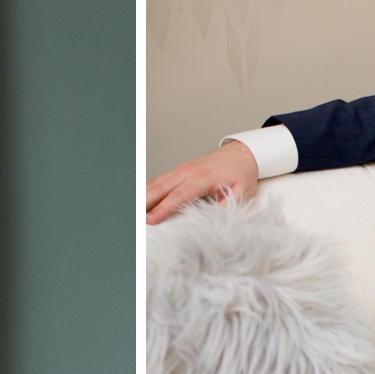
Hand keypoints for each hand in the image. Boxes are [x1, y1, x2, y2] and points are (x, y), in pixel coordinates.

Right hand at [144, 140, 258, 223]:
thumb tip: (214, 219)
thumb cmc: (241, 173)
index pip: (179, 195)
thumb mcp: (241, 192)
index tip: (151, 220)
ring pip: (157, 182)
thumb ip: (227, 206)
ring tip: (131, 210)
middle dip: (145, 202)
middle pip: (161, 187)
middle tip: (133, 217)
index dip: (163, 209)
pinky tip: (140, 198)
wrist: (242, 153)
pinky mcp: (180, 170)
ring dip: (143, 195)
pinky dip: (148, 189)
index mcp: (203, 177)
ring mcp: (182, 169)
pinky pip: (160, 180)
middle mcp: (188, 171)